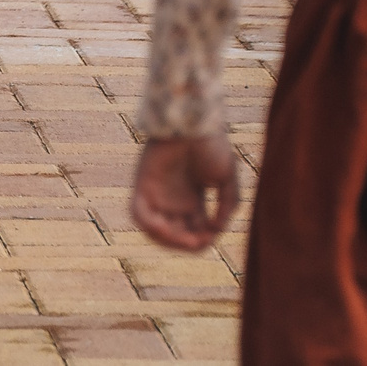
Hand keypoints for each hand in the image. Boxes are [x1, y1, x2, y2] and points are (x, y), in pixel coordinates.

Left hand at [129, 133, 240, 251]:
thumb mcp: (227, 180)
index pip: (194, 231)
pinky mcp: (143, 185)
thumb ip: (227, 206)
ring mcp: (157, 193)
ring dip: (170, 241)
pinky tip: (167, 230)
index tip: (214, 233)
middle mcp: (173, 199)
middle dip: (188, 244)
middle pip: (176, 235)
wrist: (193, 122)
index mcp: (192, 199)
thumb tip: (216, 229)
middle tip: (199, 241)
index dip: (204, 240)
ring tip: (186, 240)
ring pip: (155, 231)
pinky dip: (151, 228)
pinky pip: (139, 214)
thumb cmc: (210, 144)